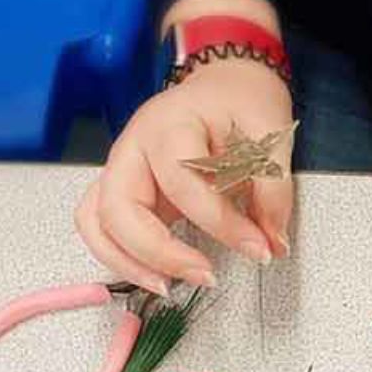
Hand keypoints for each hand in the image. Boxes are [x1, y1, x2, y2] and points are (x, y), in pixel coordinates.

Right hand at [77, 56, 294, 295]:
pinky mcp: (119, 192)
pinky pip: (99, 231)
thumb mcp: (269, 132)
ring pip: (97, 225)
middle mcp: (131, 147)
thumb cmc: (239, 101)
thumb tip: (272, 241)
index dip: (221, 223)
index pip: (183, 183)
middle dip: (160, 253)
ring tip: (168, 286)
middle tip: (206, 276)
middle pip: (120, 209)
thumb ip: (274, 188)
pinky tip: (154, 276)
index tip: (259, 247)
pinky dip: (118, 259)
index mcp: (168, 123)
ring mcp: (118, 170)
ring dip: (128, 264)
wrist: (222, 85)